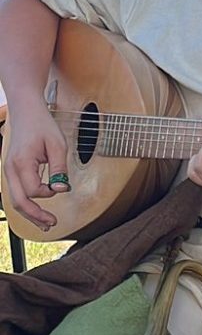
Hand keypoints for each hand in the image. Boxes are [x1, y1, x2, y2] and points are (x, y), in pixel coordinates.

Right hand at [1, 104, 70, 230]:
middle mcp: (9, 169)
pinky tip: (36, 210)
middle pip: (18, 201)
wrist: (25, 110)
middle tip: (51, 224)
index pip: (33, 190)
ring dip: (30, 213)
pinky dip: (26, 202)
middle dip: (35, 216)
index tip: (60, 185)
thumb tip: (61, 189)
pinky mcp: (11, 170)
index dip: (48, 193)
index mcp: (20, 163)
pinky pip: (16, 191)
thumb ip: (59, 168)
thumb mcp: (57, 145)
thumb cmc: (42, 125)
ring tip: (45, 224)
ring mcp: (8, 170)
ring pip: (15, 199)